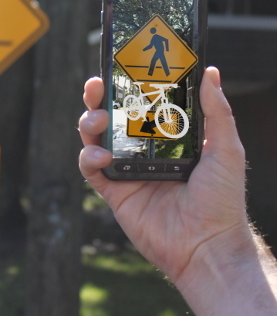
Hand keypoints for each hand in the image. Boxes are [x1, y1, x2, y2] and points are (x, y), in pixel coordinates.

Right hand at [78, 66, 248, 284]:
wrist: (206, 246)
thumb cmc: (222, 201)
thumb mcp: (226, 150)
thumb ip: (216, 112)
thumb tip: (211, 73)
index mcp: (167, 139)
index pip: (141, 105)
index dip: (126, 87)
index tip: (119, 69)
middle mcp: (143, 152)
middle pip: (111, 117)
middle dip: (99, 99)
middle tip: (96, 86)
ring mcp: (126, 171)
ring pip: (95, 138)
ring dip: (90, 123)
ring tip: (97, 120)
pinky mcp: (114, 192)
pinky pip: (91, 169)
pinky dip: (89, 158)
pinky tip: (101, 155)